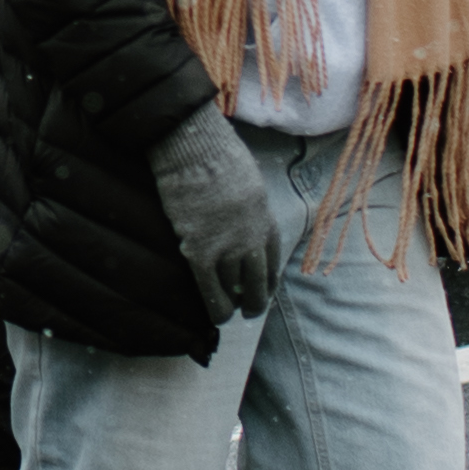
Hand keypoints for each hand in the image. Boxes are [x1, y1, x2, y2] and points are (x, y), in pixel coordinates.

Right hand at [150, 112, 287, 320]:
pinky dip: (217, 308)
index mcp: (265, 220)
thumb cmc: (217, 156)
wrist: (196, 151)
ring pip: (235, 289)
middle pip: (258, 281)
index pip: (272, 261)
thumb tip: (241, 220)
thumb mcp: (248, 183)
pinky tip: (218, 318)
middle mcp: (252, 239)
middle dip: (257, 300)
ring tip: (231, 311)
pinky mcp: (201, 253)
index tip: (265, 290)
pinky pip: (212, 290)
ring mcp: (227, 248)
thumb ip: (248, 208)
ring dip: (234, 304)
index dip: (269, 281)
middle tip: (251, 310)